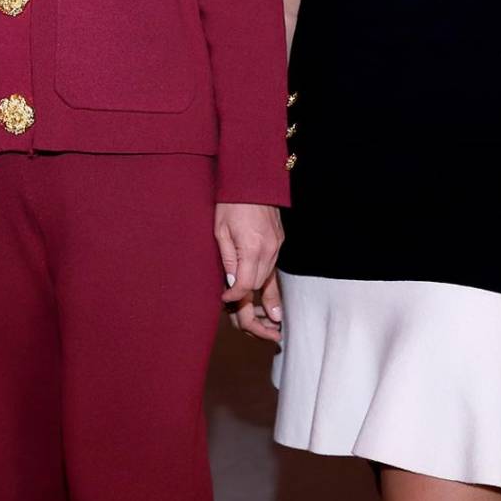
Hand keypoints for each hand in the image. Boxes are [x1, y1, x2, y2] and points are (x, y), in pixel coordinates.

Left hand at [216, 203, 283, 340]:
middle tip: (242, 320)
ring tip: (261, 320)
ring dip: (261, 295)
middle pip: (259, 286)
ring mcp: (277, 246)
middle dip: (250, 303)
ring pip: (269, 279)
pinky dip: (268, 281)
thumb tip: (232, 284)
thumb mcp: (220, 230)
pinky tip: (266, 295)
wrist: (253, 180)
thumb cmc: (231, 203)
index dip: (235, 298)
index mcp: (252, 248)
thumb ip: (227, 259)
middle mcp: (269, 250)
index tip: (225, 301)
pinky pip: (273, 267)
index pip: (245, 285)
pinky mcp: (280, 242)